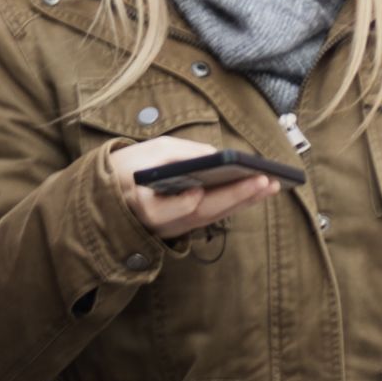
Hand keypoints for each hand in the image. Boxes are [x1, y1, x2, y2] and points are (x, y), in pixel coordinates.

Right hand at [109, 136, 279, 240]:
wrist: (111, 195)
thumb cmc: (129, 168)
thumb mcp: (148, 152)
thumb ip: (179, 154)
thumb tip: (214, 156)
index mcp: (141, 205)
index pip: (164, 211)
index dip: (183, 202)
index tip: (199, 189)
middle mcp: (161, 224)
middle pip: (201, 213)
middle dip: (234, 196)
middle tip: (264, 181)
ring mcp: (175, 228)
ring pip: (213, 217)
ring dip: (243, 201)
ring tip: (270, 185)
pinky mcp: (185, 225)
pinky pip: (214, 216)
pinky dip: (235, 203)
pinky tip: (255, 192)